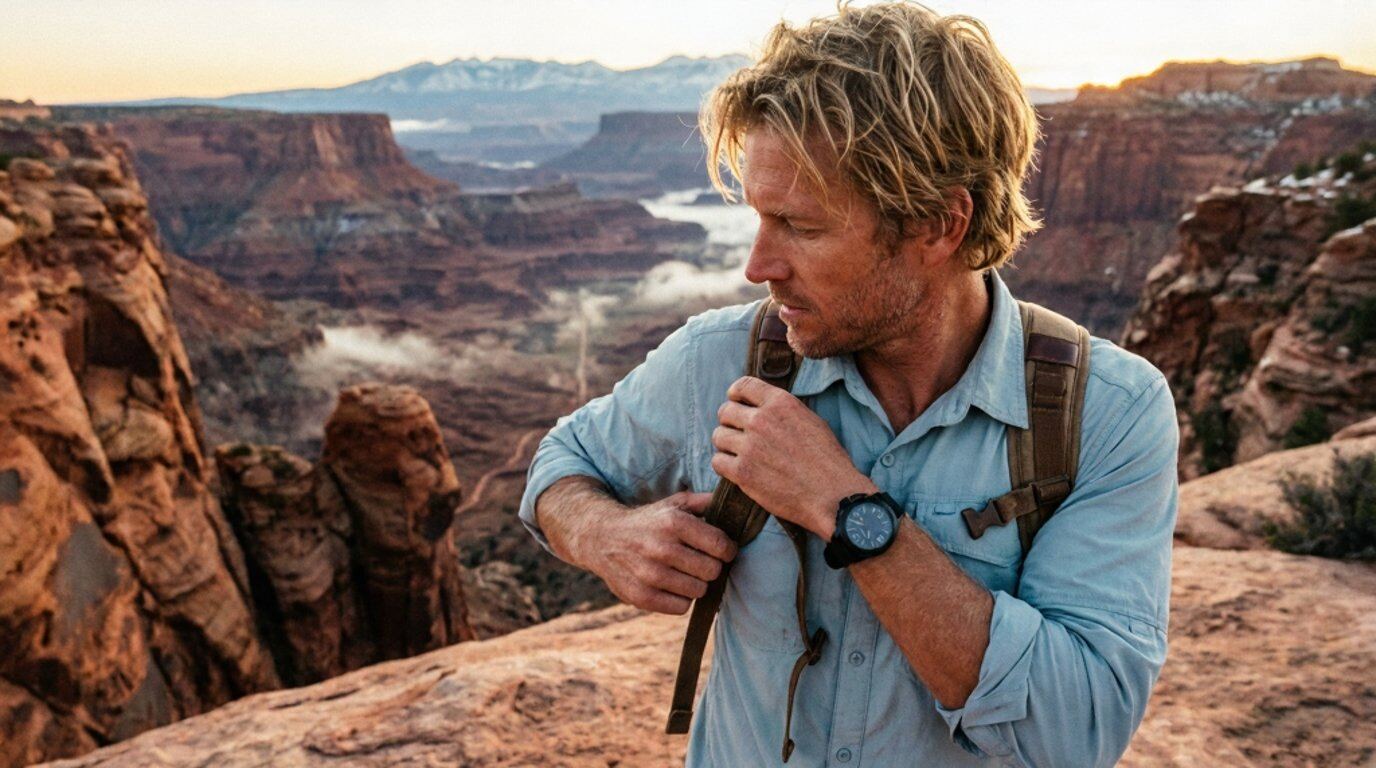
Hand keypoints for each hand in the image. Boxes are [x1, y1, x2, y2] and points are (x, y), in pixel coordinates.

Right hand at [588, 491, 738, 614]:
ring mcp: (650, 575)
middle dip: (711, 567)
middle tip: (701, 562)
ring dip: (696, 583)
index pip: (721, 546)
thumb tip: (736, 498)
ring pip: (698, 591)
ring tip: (685, 573)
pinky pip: (681, 607)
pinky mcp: (641, 597)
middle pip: (712, 570)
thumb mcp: (673, 503)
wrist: (602, 538)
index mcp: (673, 523)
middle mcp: (661, 548)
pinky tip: (672, 585)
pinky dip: (681, 599)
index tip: (721, 550)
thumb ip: (705, 501)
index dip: (727, 550)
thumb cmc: (648, 521)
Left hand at [711, 376, 876, 538]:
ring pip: (719, 436)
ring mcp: (750, 446)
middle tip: (737, 434)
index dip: (735, 394)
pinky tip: (737, 470)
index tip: (735, 402)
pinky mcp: (742, 473)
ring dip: (726, 445)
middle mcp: (761, 420)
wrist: (832, 495)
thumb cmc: (828, 461)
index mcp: (781, 403)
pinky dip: (724, 465)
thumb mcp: (812, 421)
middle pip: (725, 411)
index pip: (743, 385)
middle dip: (729, 422)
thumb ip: (784, 411)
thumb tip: (764, 407)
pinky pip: (717, 461)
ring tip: (738, 454)